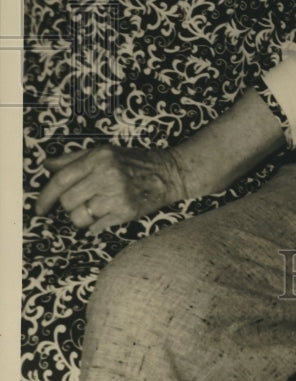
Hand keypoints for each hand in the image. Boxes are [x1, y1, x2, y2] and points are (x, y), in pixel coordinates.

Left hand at [35, 146, 186, 232]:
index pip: (61, 180)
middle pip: (67, 201)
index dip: (45, 196)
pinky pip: (95, 228)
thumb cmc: (135, 161)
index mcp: (99, 157)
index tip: (39, 208)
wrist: (169, 172)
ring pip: (79, 217)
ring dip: (83, 217)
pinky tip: (108, 213)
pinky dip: (96, 225)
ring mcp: (117, 194)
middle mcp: (107, 174)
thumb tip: (46, 165)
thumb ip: (73, 158)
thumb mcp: (105, 152)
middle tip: (84, 200)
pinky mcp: (126, 212)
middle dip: (70, 205)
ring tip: (98, 207)